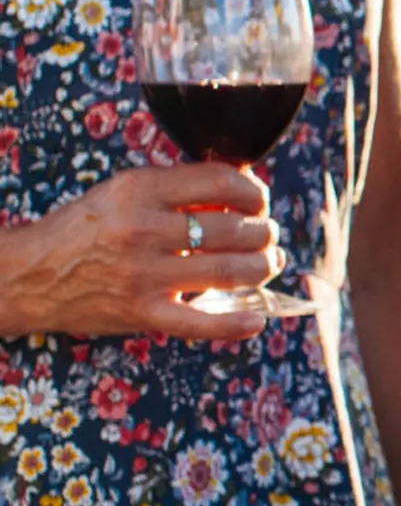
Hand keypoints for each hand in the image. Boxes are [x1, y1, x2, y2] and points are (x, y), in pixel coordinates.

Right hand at [0, 165, 280, 340]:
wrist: (27, 275)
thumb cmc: (84, 230)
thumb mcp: (122, 193)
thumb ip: (175, 190)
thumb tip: (243, 185)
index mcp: (140, 190)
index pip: (222, 180)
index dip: (254, 191)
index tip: (258, 201)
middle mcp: (143, 229)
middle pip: (235, 228)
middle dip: (265, 232)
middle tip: (267, 236)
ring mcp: (143, 274)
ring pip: (231, 271)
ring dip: (263, 268)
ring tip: (267, 264)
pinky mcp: (140, 313)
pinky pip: (200, 323)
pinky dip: (235, 324)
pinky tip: (256, 319)